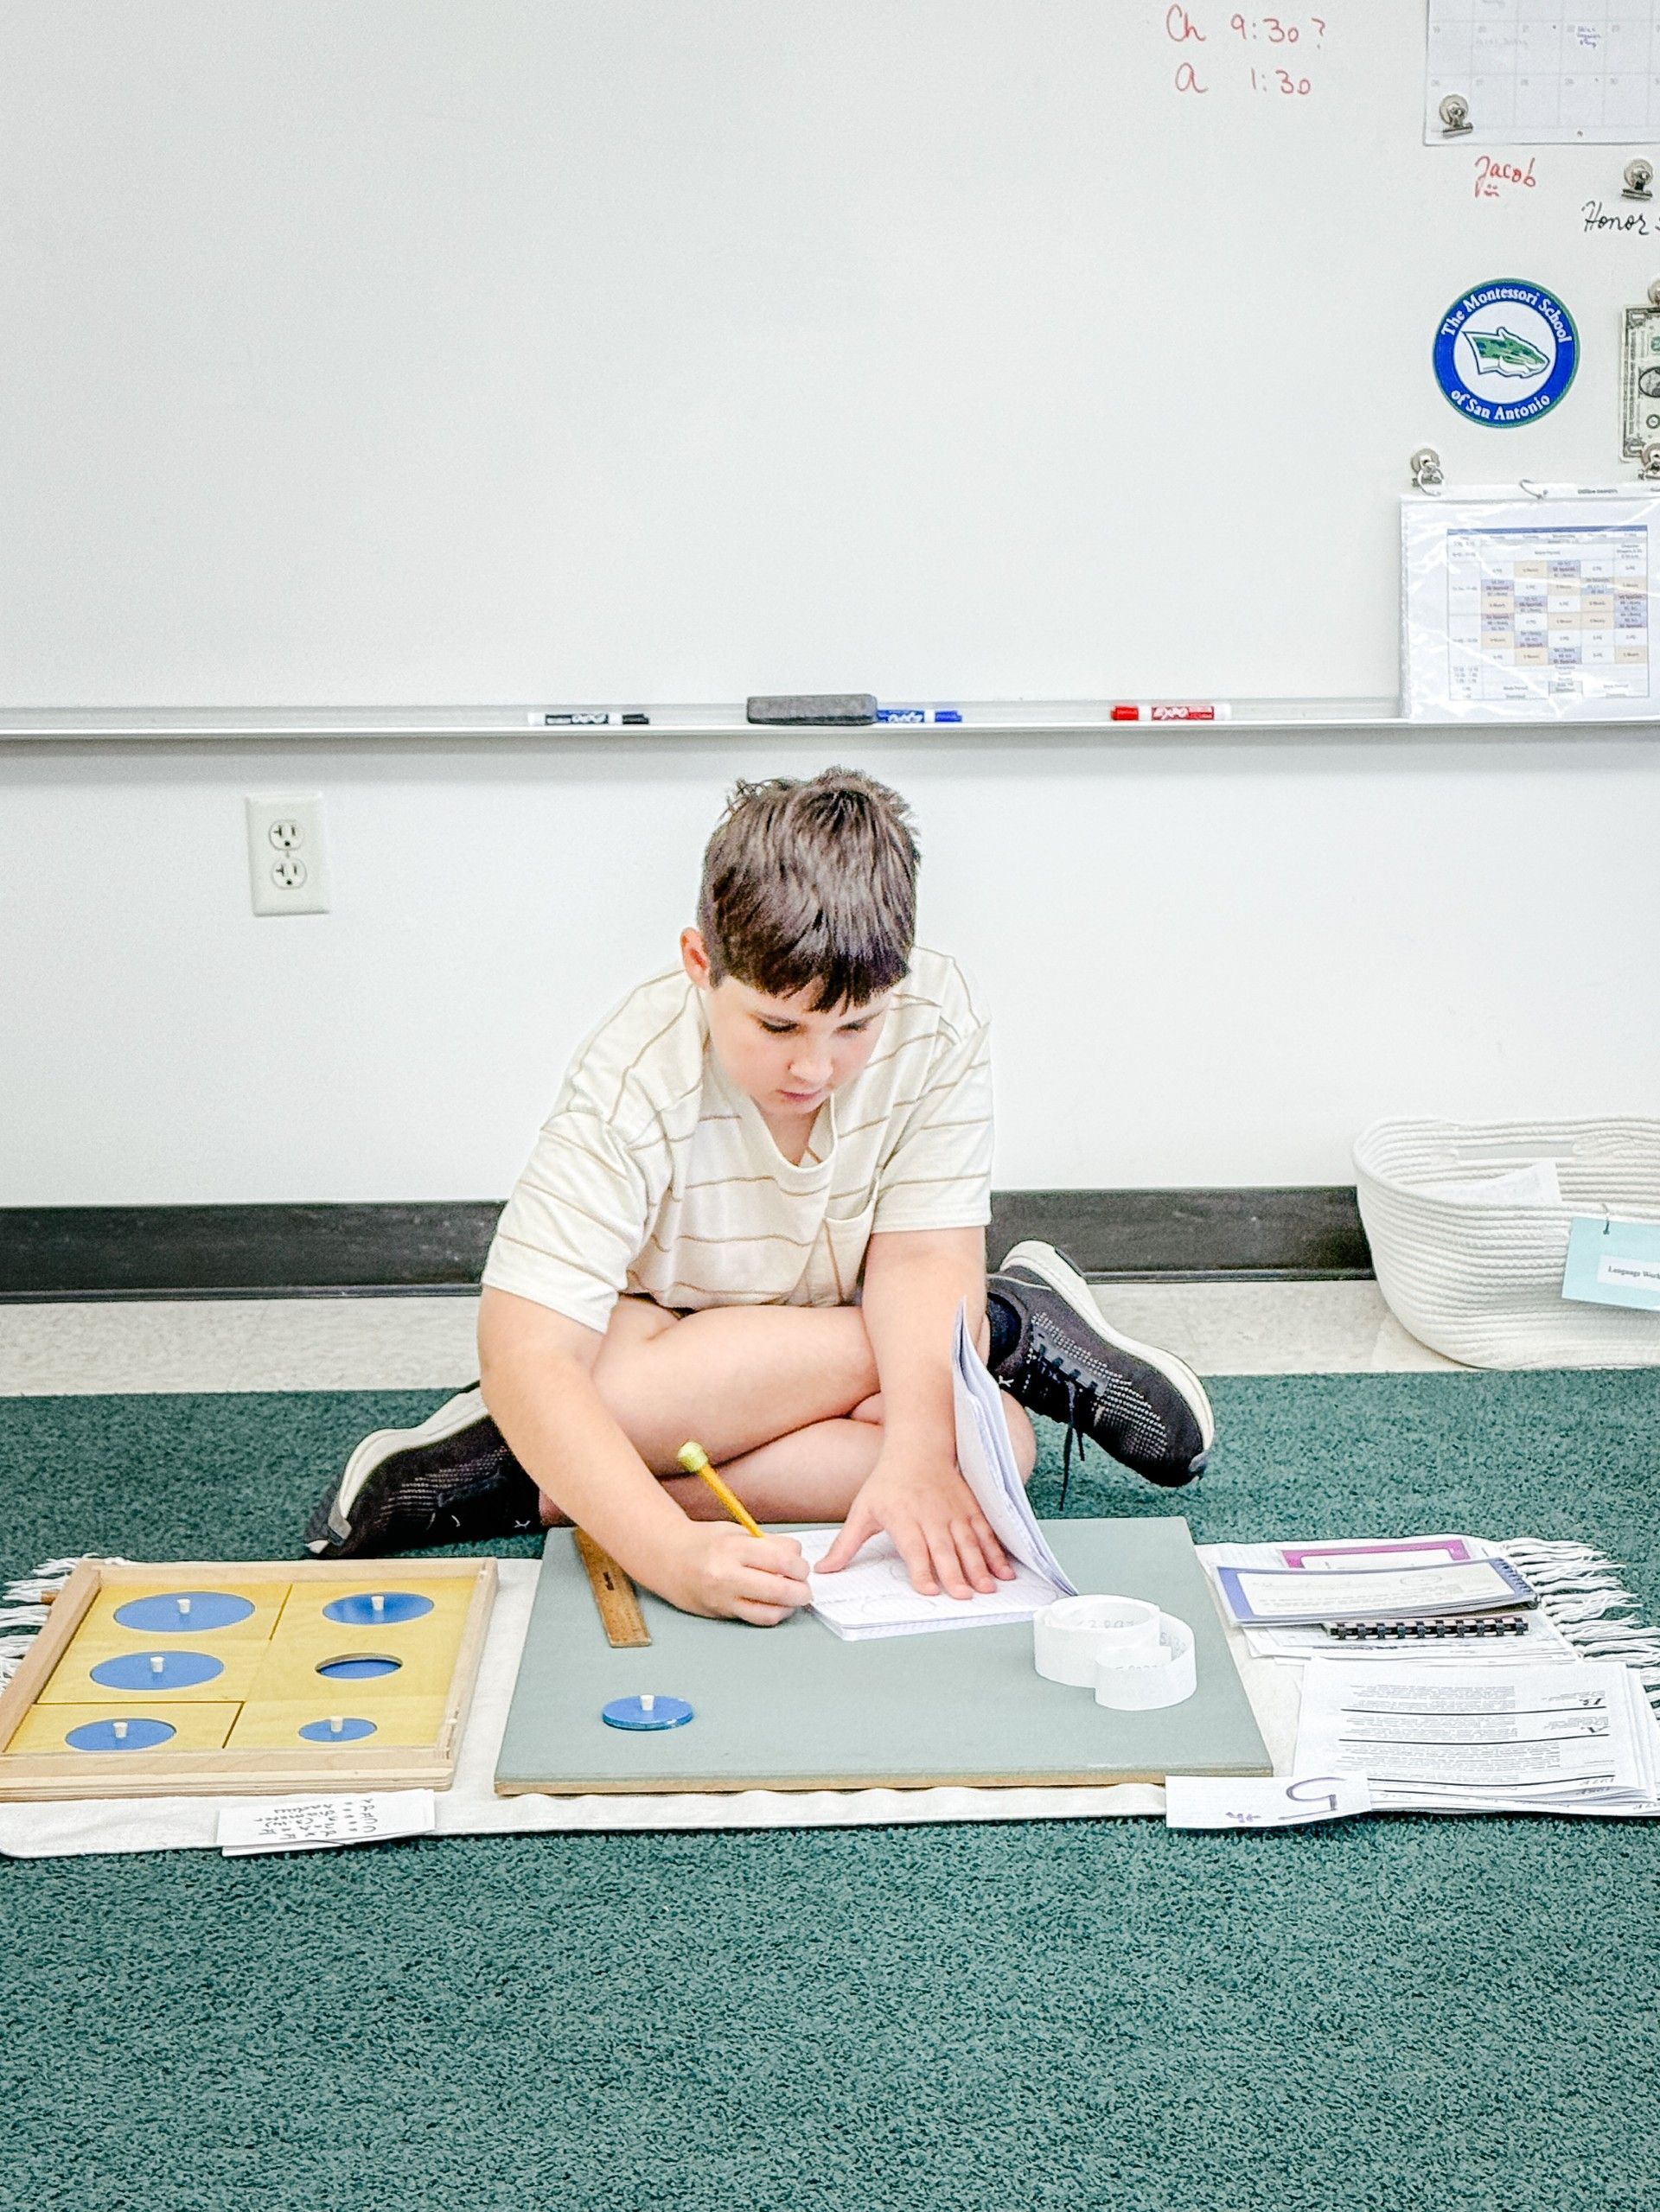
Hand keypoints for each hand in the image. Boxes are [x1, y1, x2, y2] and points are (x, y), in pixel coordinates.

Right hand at [658, 1521, 810, 1625]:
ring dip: (790, 1606)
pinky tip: (776, 1605)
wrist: (668, 1559)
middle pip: (780, 1589)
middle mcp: (727, 1576)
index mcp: (732, 1548)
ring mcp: (723, 1599)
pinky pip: (756, 1619)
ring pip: (771, 1612)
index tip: (802, 1565)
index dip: (800, 1565)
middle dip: (802, 1589)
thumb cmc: (703, 1542)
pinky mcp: (722, 1614)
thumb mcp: (736, 1532)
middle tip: (804, 1585)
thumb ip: (768, 1543)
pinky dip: (773, 1613)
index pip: (782, 1559)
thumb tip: (797, 1556)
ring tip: (792, 1597)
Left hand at [816, 1449, 1012, 1598]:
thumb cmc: (887, 1482)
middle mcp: (930, 1514)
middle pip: (944, 1548)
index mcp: (902, 1516)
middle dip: (955, 1573)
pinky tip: (1004, 1570)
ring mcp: (953, 1511)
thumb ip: (845, 1545)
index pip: (913, 1546)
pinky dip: (996, 1551)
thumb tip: (823, 1570)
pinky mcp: (970, 1508)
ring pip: (969, 1542)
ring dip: (979, 1566)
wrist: (918, 1448)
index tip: (928, 1589)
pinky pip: (985, 1532)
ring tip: (987, 1587)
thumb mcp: (862, 1510)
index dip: (921, 1569)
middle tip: (964, 1596)